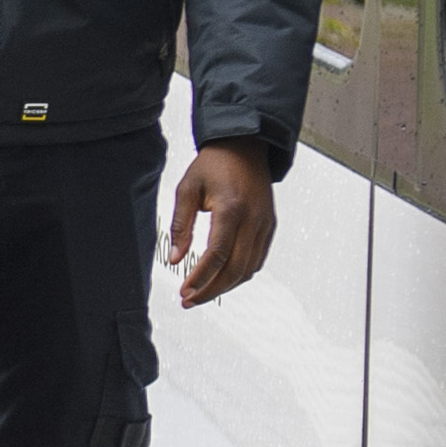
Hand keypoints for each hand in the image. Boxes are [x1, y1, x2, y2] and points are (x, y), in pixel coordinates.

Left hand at [165, 145, 277, 307]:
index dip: (200, 278)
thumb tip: (175, 259)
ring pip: (248, 269)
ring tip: (201, 293)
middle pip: (235, 269)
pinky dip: (240, 274)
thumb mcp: (187, 189)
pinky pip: (257, 260)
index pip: (217, 255)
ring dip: (225, 286)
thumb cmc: (213, 165)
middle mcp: (253, 220)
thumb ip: (181, 225)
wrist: (245, 146)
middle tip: (189, 300)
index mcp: (231, 208)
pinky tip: (221, 278)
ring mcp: (265, 224)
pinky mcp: (269, 226)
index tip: (184, 291)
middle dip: (211, 290)